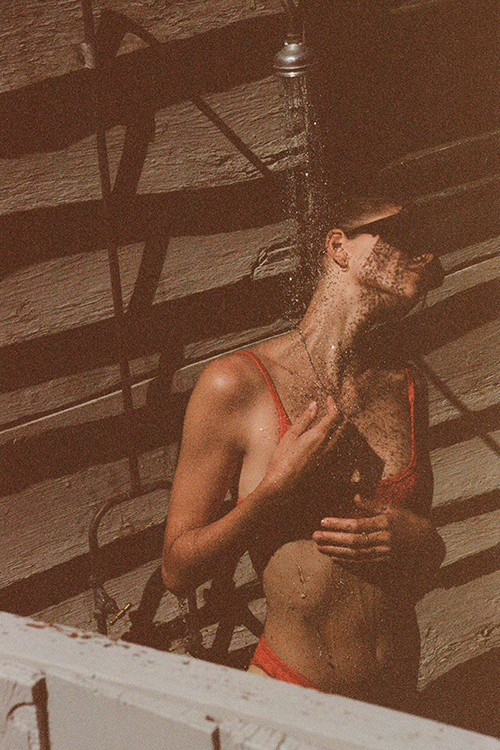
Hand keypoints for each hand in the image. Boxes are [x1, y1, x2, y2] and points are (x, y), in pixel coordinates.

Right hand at [260, 396, 344, 499]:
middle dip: (339, 415)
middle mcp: (327, 445)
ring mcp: (327, 456)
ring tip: (329, 419)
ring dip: (338, 426)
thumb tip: (315, 405)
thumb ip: (305, 419)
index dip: (333, 405)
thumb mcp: (291, 434)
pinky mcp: (324, 463)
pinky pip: (335, 446)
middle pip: (342, 426)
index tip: (329, 399)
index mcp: (319, 435)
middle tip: (331, 408)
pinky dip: (334, 437)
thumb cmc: (283, 458)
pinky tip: (324, 437)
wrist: (282, 483)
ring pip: (340, 437)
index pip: (334, 416)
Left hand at [312, 494, 432, 563]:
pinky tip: (333, 556)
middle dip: (333, 539)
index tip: (323, 521)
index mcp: (385, 523)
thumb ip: (371, 505)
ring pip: (356, 554)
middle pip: (354, 541)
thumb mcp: (392, 509)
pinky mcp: (384, 562)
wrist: (428, 542)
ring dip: (335, 550)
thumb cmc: (408, 521)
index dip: (339, 524)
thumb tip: (354, 497)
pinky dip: (346, 560)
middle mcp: (384, 539)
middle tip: (314, 536)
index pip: (357, 524)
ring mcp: (384, 552)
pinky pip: (362, 562)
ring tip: (319, 547)